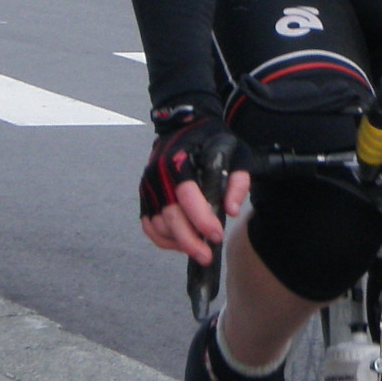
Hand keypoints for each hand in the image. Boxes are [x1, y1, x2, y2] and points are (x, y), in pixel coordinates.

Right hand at [139, 109, 249, 263]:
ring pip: (157, 224)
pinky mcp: (144, 195)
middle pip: (169, 215)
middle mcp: (157, 174)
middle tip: (206, 256)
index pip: (186, 195)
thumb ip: (237, 180)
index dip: (201, 219)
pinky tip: (180, 243)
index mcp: (178, 160)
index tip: (216, 236)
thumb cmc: (211, 138)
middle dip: (188, 240)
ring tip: (198, 249)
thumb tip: (231, 211)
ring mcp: (148, 186)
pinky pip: (148, 224)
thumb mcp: (233, 150)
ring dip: (177, 241)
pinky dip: (162, 238)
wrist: (184, 124)